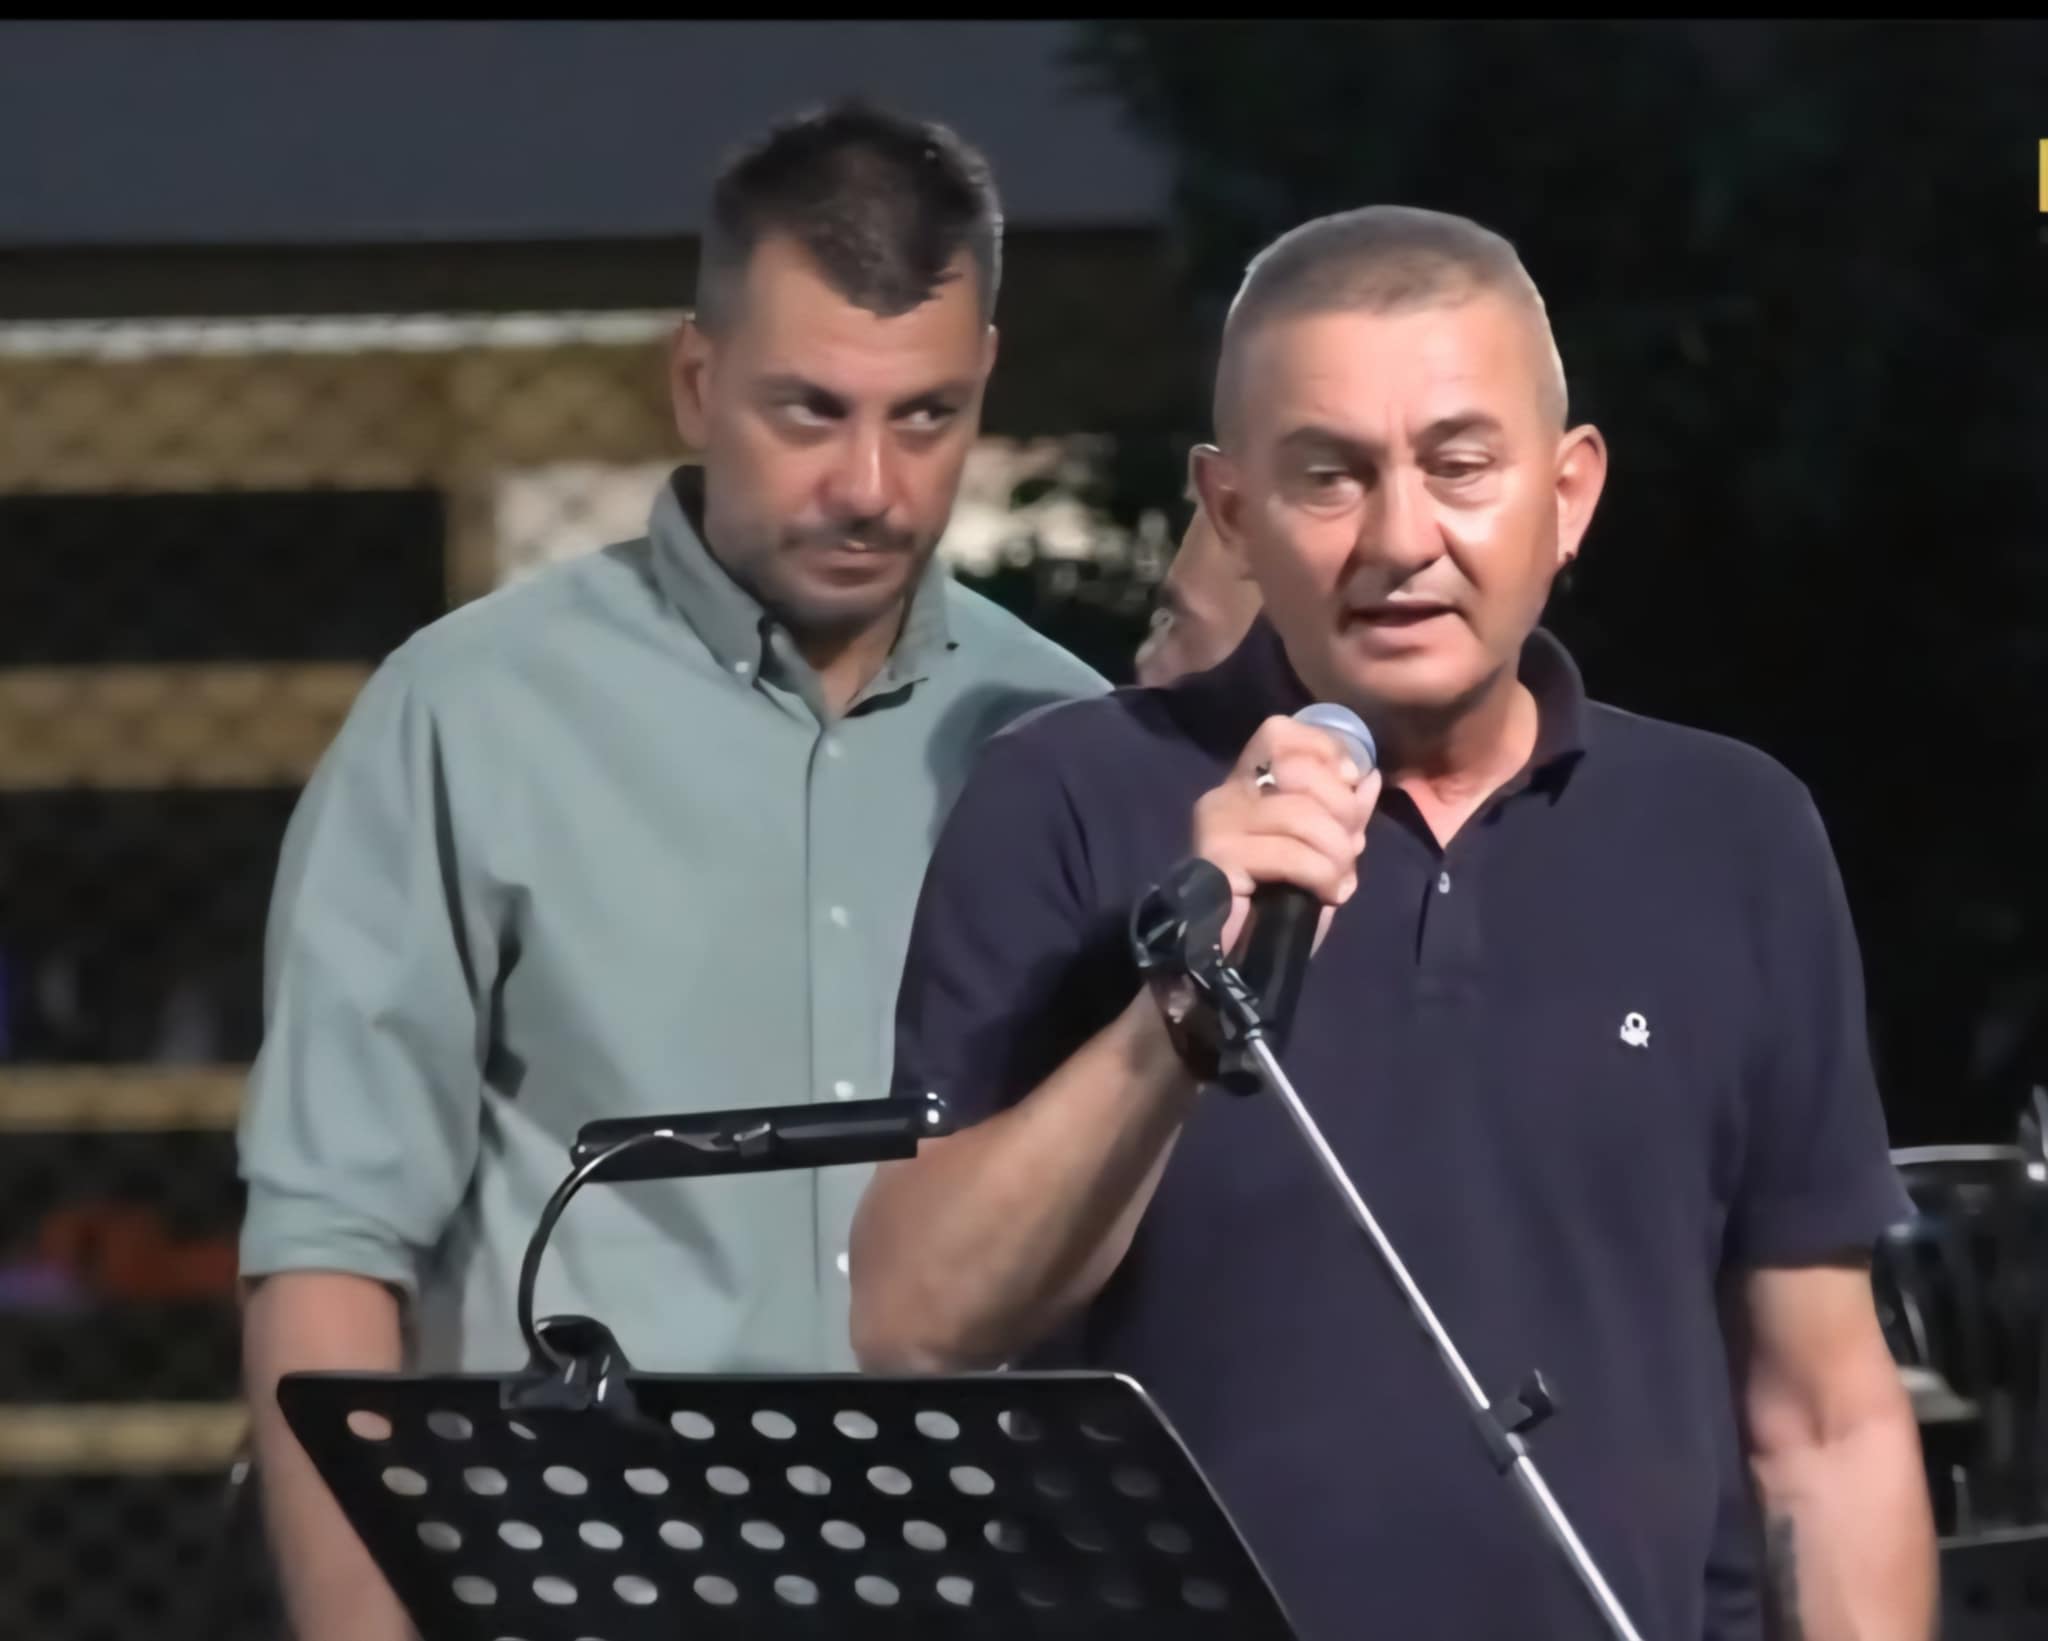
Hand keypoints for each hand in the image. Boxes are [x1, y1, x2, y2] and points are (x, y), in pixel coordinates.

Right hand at [1191, 714, 1379, 959]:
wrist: (1234, 966)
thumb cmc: (1275, 911)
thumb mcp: (1322, 855)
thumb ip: (1344, 815)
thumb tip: (1369, 776)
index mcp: (1245, 787)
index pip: (1279, 732)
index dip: (1324, 748)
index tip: (1351, 782)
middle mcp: (1225, 795)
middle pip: (1298, 767)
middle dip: (1341, 809)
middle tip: (1350, 850)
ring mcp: (1217, 824)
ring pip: (1301, 813)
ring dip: (1336, 852)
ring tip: (1339, 882)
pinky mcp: (1218, 858)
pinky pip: (1290, 853)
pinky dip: (1322, 875)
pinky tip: (1327, 896)